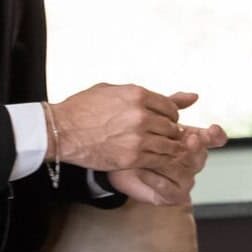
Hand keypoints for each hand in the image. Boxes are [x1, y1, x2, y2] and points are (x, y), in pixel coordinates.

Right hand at [47, 83, 188, 173]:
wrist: (62, 130)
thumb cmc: (82, 109)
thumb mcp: (112, 90)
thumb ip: (145, 94)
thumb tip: (189, 96)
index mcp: (137, 95)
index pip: (170, 106)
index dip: (170, 115)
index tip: (164, 121)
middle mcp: (141, 115)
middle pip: (171, 126)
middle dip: (169, 132)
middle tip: (162, 137)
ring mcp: (138, 137)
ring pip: (169, 145)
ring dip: (167, 148)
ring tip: (158, 149)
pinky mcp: (133, 157)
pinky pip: (159, 160)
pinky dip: (160, 161)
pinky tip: (153, 159)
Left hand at [104, 102, 226, 206]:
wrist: (118, 164)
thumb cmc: (136, 141)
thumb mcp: (152, 119)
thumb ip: (172, 107)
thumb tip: (194, 96)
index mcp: (192, 142)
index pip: (212, 138)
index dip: (215, 135)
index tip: (213, 129)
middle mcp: (192, 162)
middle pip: (201, 156)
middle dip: (195, 147)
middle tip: (190, 139)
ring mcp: (184, 180)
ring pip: (186, 173)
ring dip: (172, 163)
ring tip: (158, 152)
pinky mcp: (172, 196)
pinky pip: (168, 189)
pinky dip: (155, 179)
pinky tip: (142, 170)